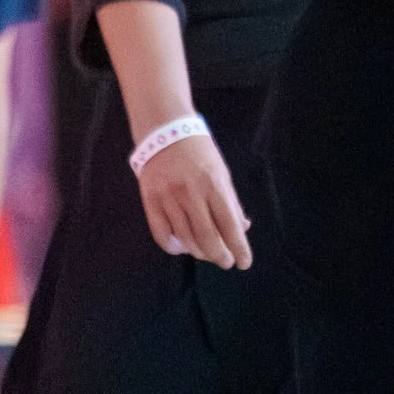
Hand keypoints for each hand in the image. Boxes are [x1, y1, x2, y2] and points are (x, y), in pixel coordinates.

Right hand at [137, 131, 251, 268]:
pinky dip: (173, 247)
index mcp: (214, 184)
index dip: (238, 248)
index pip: (229, 225)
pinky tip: (182, 247)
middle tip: (225, 262)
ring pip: (185, 238)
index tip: (243, 263)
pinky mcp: (150, 200)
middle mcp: (191, 193)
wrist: (164, 130)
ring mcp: (168, 197)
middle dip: (219, 255)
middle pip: (207, 237)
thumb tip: (242, 230)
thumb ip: (231, 203)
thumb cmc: (199, 152)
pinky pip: (161, 234)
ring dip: (198, 252)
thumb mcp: (222, 173)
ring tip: (206, 254)